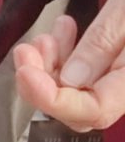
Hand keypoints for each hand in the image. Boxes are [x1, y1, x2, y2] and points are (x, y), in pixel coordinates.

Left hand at [13, 0, 124, 131]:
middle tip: (27, 51)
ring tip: (45, 36)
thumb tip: (71, 81)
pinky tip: (63, 30)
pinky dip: (68, 54)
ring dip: (52, 66)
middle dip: (45, 82)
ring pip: (81, 90)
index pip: (95, 111)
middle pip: (82, 106)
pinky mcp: (122, 58)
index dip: (54, 100)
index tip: (26, 73)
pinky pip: (90, 70)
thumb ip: (104, 42)